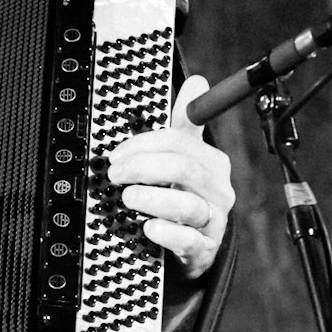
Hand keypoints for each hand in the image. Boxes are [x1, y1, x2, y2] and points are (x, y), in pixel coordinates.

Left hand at [106, 77, 234, 281]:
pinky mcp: (204, 249)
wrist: (195, 248)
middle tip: (115, 175)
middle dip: (142, 168)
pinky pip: (187, 240)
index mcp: (211, 163)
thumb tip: (196, 82)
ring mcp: (213, 220)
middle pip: (182, 168)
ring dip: (151, 199)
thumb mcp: (186, 159)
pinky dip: (165, 233)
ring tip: (128, 198)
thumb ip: (186, 124)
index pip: (178, 141)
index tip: (116, 155)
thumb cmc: (185, 198)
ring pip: (186, 205)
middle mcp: (217, 189)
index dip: (142, 144)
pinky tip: (148, 227)